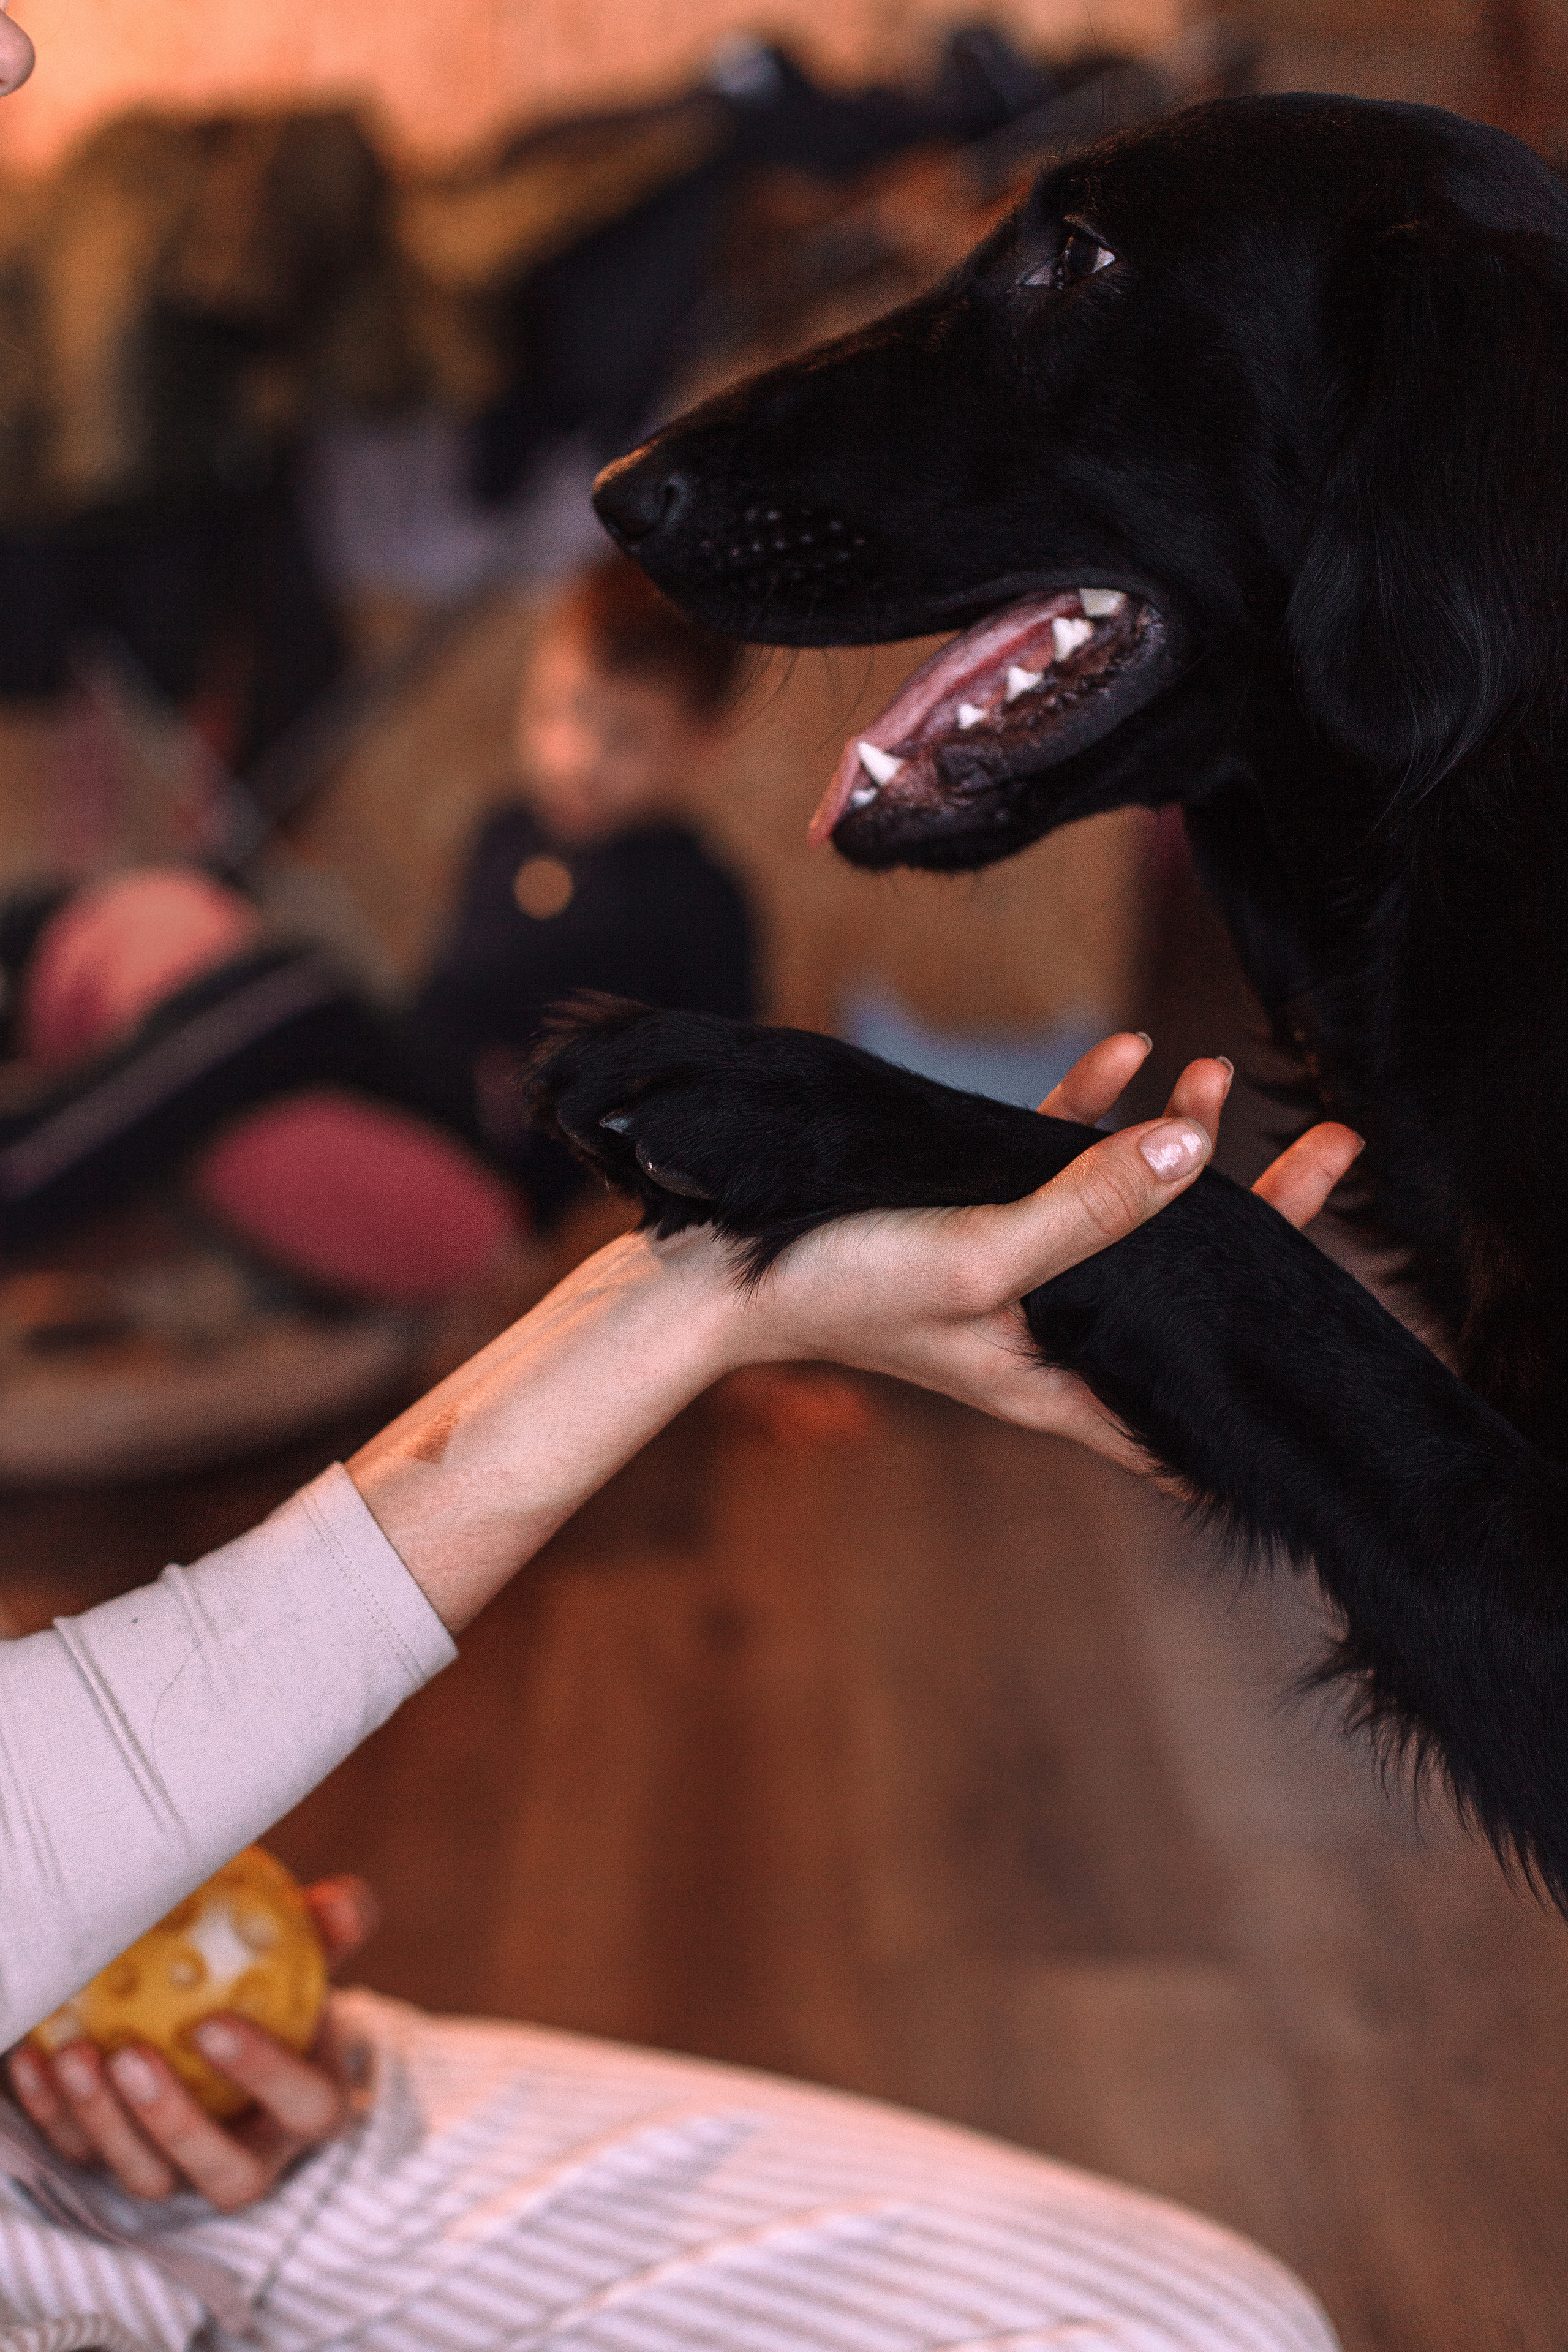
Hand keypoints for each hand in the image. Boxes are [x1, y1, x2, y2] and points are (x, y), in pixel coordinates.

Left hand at [4, 1877, 375, 2210]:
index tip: (211, 2024)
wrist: (252, 2038)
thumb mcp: (315, 1959)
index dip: (262, 2074)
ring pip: (149, 2176)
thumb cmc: (286, 1994)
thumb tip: (339, 1901)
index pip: (304, 2104)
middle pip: (224, 2171)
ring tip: (71, 2055)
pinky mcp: (129, 2168)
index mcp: (314, 2107)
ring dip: (105, 2123)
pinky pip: (87, 2157)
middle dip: (172, 2123)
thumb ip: (333, 1928)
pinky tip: (33, 2060)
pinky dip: (55, 2114)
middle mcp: (256, 2156)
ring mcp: (188, 2173)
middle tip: (129, 2056)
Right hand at [350, 1036, 1359, 1630]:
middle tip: (1336, 1145)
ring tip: (1225, 1078)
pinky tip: (1120, 1054)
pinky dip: (1088, 1113)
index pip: (1194, 1402)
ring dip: (1176, 1149)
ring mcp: (1005, 1269)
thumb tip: (1197, 1152)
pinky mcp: (959, 1213)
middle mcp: (1047, 1330)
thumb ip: (1090, 1208)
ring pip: (1122, 1212)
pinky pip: (1046, 1162)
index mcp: (1063, 1375)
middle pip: (1186, 1285)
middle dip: (1266, 1218)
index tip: (1339, 1351)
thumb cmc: (837, 1284)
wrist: (707, 1276)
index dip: (1270, 1377)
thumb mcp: (979, 1254)